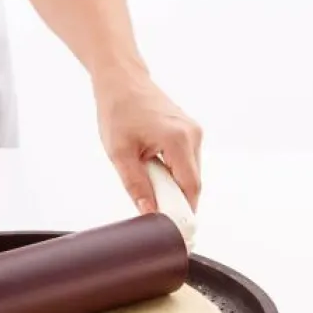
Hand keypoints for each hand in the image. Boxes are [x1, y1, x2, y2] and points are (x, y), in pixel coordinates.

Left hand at [94, 66, 203, 212]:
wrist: (122, 81)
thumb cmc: (118, 110)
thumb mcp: (119, 153)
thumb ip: (136, 185)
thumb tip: (149, 212)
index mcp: (178, 139)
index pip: (190, 187)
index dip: (185, 212)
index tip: (178, 231)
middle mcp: (192, 134)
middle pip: (192, 183)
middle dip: (174, 198)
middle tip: (152, 205)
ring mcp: (194, 132)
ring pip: (190, 173)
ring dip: (171, 183)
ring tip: (145, 171)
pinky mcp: (190, 132)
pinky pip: (186, 162)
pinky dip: (172, 171)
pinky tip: (152, 163)